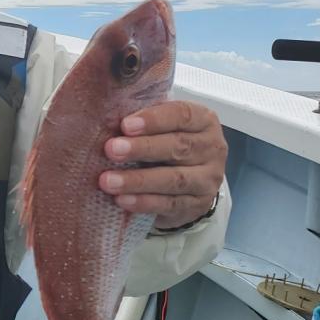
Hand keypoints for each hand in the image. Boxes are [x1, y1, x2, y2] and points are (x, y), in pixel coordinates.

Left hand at [98, 101, 226, 229]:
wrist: (190, 182)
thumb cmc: (169, 143)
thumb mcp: (163, 126)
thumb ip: (144, 119)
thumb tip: (108, 117)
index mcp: (204, 120)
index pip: (182, 115)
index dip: (154, 120)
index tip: (125, 125)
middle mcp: (211, 148)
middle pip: (178, 146)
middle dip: (142, 148)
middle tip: (112, 150)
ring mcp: (207, 179)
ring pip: (174, 179)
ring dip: (138, 180)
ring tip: (109, 181)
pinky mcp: (198, 204)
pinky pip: (170, 204)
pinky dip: (144, 202)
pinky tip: (122, 199)